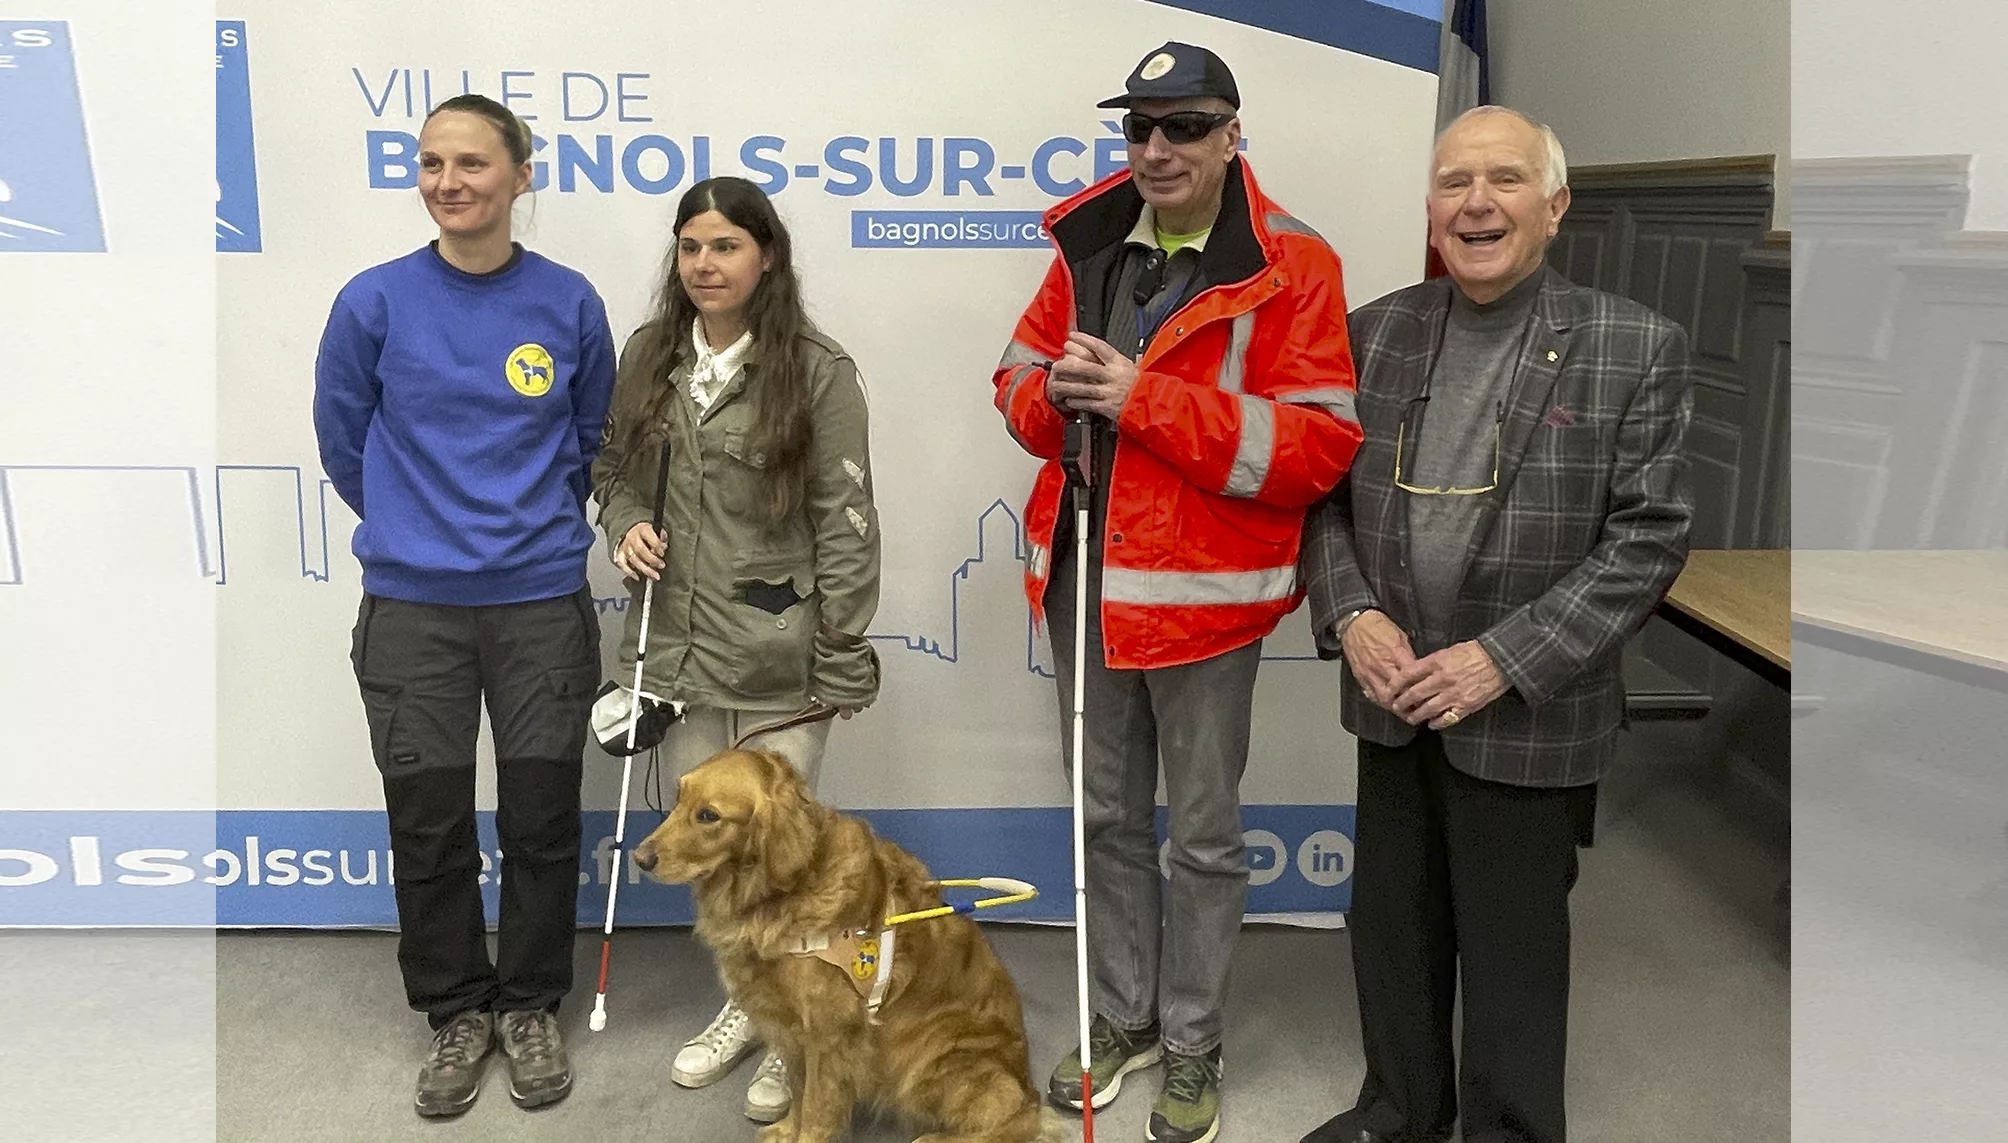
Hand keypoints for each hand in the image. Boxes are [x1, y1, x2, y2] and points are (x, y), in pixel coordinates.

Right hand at [613, 522, 665, 581]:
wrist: (630, 531)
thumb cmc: (646, 533)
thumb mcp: (655, 530)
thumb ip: (661, 537)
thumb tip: (664, 545)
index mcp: (642, 529)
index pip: (649, 537)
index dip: (657, 546)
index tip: (663, 552)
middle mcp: (632, 537)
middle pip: (640, 549)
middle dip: (652, 559)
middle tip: (661, 565)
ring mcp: (625, 547)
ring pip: (633, 559)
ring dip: (645, 569)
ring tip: (655, 576)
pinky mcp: (619, 554)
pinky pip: (622, 564)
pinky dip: (629, 572)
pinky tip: (638, 577)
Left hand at [1043, 333, 1137, 419]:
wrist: (1155, 406)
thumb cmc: (1146, 388)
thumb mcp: (1138, 368)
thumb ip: (1125, 361)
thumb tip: (1119, 354)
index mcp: (1121, 363)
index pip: (1099, 347)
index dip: (1084, 340)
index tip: (1071, 337)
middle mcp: (1114, 376)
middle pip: (1085, 367)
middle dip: (1068, 366)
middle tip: (1057, 365)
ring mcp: (1109, 392)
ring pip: (1082, 387)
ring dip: (1067, 386)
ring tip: (1056, 385)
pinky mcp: (1108, 407)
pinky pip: (1087, 403)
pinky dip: (1076, 402)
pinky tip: (1068, 400)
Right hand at [1341, 610, 1417, 710]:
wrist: (1354, 622)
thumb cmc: (1377, 626)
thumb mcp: (1400, 636)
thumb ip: (1408, 656)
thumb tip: (1417, 670)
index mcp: (1395, 653)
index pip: (1412, 678)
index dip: (1422, 689)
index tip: (1429, 695)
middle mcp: (1382, 665)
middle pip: (1399, 692)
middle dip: (1410, 703)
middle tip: (1420, 710)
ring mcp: (1370, 673)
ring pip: (1384, 698)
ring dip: (1395, 707)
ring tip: (1405, 712)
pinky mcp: (1360, 676)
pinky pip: (1371, 694)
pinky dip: (1381, 701)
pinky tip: (1388, 704)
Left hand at [1387, 640, 1509, 729]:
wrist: (1500, 659)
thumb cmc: (1476, 653)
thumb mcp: (1449, 651)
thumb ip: (1432, 663)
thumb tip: (1416, 673)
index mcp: (1437, 662)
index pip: (1408, 674)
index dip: (1395, 684)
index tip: (1389, 689)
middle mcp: (1443, 678)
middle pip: (1414, 694)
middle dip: (1402, 702)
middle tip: (1396, 706)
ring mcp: (1454, 694)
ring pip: (1427, 709)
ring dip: (1416, 715)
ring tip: (1411, 718)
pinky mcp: (1466, 705)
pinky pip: (1446, 718)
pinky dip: (1436, 723)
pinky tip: (1432, 723)